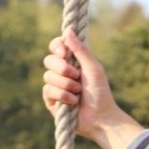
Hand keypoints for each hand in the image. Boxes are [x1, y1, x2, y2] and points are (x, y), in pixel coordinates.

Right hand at [43, 29, 143, 148]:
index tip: (64, 53)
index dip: (57, 47)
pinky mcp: (51, 99)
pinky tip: (73, 101)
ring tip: (79, 92)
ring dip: (66, 84)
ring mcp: (55, 85)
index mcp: (73, 61)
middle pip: (49, 60)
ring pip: (47, 76)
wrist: (101, 117)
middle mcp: (62, 71)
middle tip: (77, 76)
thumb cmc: (100, 92)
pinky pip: (47, 90)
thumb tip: (68, 30)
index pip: (56, 46)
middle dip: (63, 68)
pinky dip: (62, 95)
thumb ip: (81, 50)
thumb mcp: (93, 68)